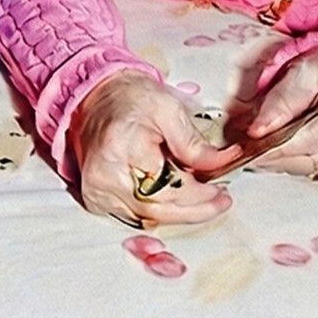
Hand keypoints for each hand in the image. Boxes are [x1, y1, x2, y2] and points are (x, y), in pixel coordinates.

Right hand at [71, 70, 232, 226]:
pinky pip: (135, 216)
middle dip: (194, 209)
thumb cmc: (129, 100)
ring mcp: (96, 190)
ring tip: (200, 195)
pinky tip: (174, 197)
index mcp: (119, 150)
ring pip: (147, 218)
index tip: (219, 191)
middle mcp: (103, 175)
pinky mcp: (96, 198)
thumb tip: (220, 164)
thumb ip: (193, 142)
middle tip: (218, 200)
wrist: (100, 99)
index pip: (166, 189)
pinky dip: (159, 210)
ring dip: (178, 211)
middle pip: (157, 210)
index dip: (198, 195)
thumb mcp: (169, 110)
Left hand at [245, 44, 317, 176]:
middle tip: (243, 151)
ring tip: (256, 150)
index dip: (277, 145)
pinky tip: (279, 153)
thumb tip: (258, 130)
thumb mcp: (301, 69)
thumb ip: (281, 100)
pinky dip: (296, 162)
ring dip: (282, 162)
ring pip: (314, 167)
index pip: (312, 134)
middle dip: (274, 156)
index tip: (248, 146)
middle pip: (313, 156)